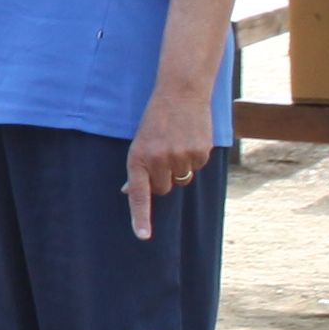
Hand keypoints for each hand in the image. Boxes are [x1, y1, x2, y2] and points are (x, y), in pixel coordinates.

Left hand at [122, 78, 216, 242]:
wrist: (180, 93)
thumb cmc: (156, 120)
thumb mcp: (139, 142)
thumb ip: (136, 169)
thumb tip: (128, 191)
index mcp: (138, 158)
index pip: (140, 195)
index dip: (140, 218)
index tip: (142, 236)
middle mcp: (158, 160)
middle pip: (163, 189)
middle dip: (163, 178)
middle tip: (162, 154)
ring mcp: (180, 157)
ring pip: (181, 180)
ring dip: (179, 167)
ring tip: (176, 142)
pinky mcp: (199, 153)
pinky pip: (197, 167)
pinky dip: (194, 157)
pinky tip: (189, 138)